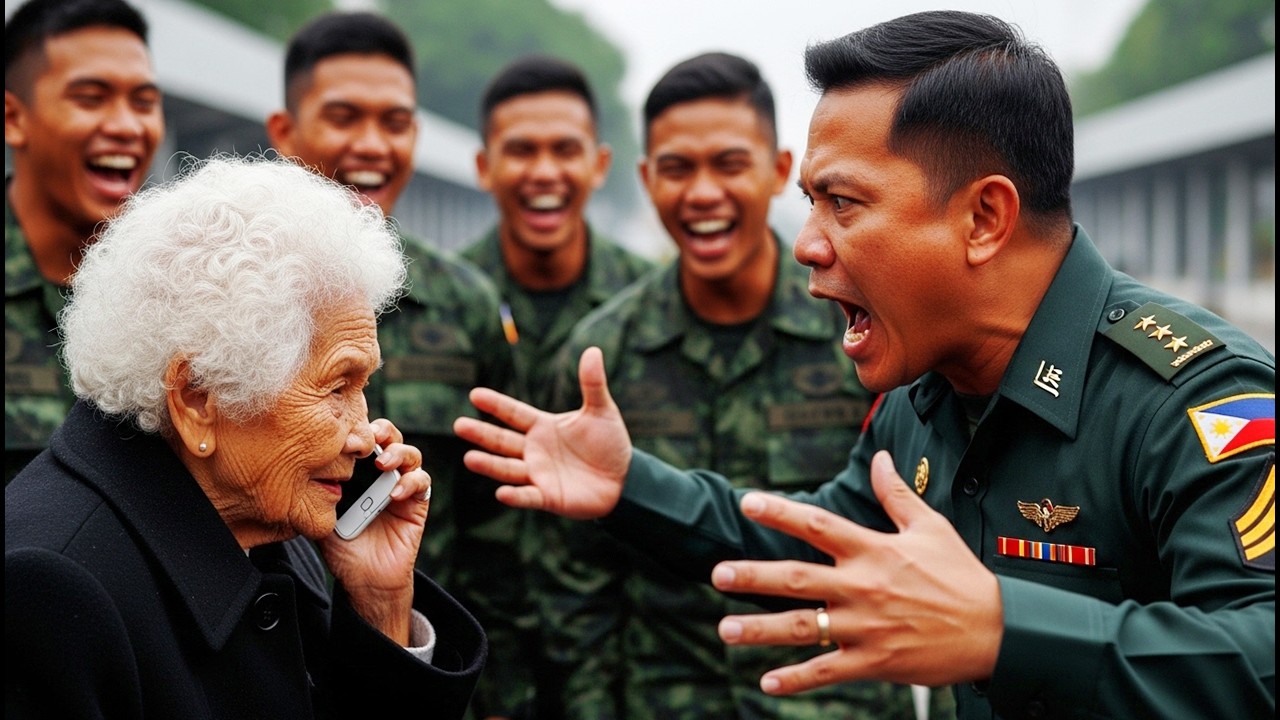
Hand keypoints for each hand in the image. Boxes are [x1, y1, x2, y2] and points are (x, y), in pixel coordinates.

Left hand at [319, 418, 431, 644]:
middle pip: (390, 437)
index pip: (363, 439)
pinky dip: (411, 483)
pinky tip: (393, 495)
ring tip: (382, 464)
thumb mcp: (322, 516)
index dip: (357, 432)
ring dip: (398, 453)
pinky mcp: (417, 504)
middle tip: (368, 440)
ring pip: (411, 454)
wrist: (364, 580)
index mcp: (360, 472)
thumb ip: (317, 494)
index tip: (342, 439)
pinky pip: (422, 483)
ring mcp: (401, 487)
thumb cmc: (343, 548)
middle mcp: (383, 474)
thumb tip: (300, 472)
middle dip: (382, 432)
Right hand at [453, 346, 631, 519]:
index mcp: (543, 426)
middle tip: (458, 425)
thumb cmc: (610, 443)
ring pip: (508, 468)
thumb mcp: (602, 411)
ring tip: (469, 458)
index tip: (475, 394)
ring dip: (490, 465)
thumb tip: (593, 350)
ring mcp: (538, 474)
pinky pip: (528, 496)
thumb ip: (592, 384)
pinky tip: (501, 492)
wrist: (625, 479)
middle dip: (481, 434)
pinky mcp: (548, 496)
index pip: (514, 413)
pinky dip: (515, 495)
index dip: (496, 404)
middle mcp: (534, 450)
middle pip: (502, 441)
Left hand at [711, 450, 1002, 691]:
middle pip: (797, 578)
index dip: (781, 512)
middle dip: (754, 577)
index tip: (747, 502)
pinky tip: (767, 681)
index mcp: (874, 550)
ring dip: (760, 630)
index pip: (818, 524)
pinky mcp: (875, 661)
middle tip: (718, 574)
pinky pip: (828, 671)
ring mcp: (866, 627)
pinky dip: (797, 678)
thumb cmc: (962, 575)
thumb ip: (895, 493)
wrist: (997, 630)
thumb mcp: (930, 526)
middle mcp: (864, 586)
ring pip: (803, 627)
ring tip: (726, 630)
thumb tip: (880, 456)